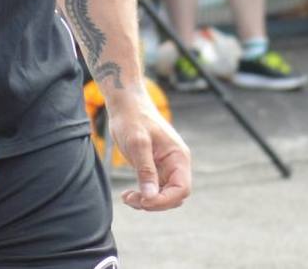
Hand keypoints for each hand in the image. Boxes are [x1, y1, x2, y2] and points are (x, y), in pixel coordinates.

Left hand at [105, 88, 191, 211]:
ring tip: (127, 196)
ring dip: (147, 202)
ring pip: (163, 196)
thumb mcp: (138, 143)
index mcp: (178, 156)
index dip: (164, 200)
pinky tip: (128, 193)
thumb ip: (146, 170)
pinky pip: (154, 190)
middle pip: (174, 196)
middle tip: (131, 198)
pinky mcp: (155, 169)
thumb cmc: (133, 119)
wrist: (126, 105)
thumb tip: (150, 197)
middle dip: (154, 203)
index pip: (182, 189)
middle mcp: (176, 164)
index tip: (144, 200)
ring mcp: (166, 167)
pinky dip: (142, 196)